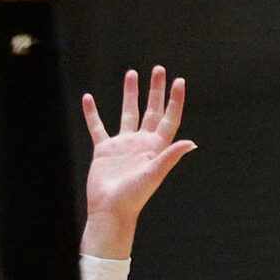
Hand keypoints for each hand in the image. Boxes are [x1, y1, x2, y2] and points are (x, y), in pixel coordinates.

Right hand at [81, 66, 192, 255]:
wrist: (110, 210)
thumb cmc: (134, 197)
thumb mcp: (154, 174)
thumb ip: (170, 157)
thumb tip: (191, 143)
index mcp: (156, 148)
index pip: (168, 118)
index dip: (175, 100)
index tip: (179, 81)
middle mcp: (141, 143)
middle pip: (151, 110)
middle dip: (155, 90)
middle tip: (159, 69)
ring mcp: (123, 145)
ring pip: (127, 113)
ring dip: (130, 94)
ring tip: (131, 73)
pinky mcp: (104, 150)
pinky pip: (98, 127)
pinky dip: (92, 113)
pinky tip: (88, 98)